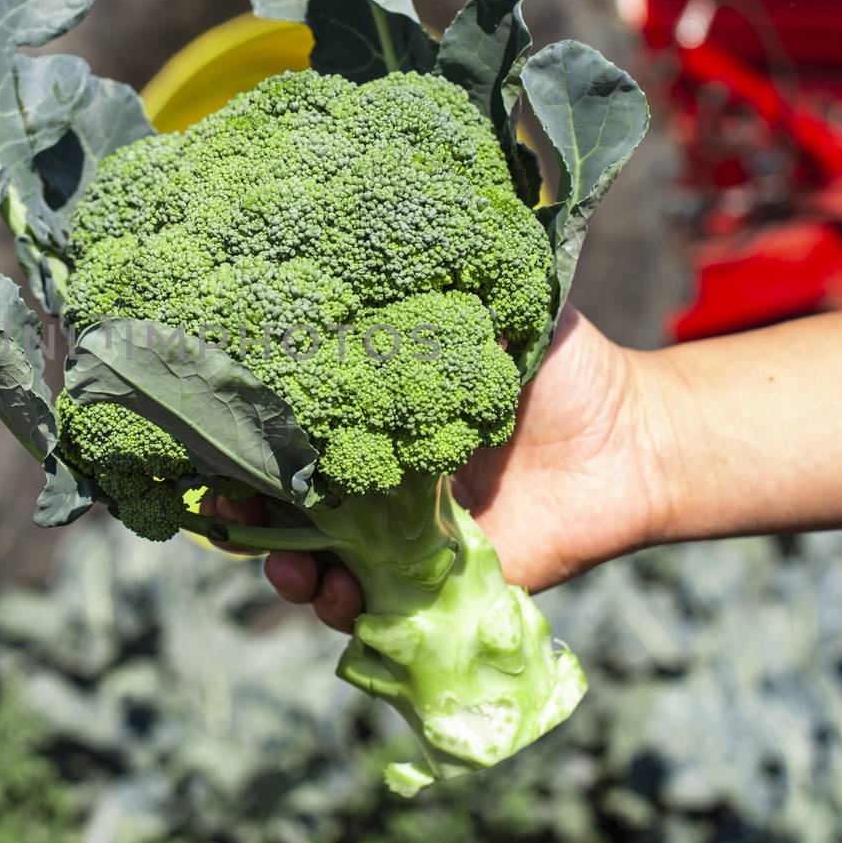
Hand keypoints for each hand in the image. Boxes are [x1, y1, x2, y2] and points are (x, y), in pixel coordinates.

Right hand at [203, 307, 675, 630]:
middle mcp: (374, 483)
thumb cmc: (562, 368)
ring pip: (321, 567)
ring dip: (292, 572)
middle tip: (228, 511)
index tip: (209, 437)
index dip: (242, 442)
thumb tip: (370, 230)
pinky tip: (345, 597)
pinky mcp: (441, 587)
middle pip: (284, 507)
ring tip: (295, 569)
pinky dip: (353, 612)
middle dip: (245, 515)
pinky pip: (381, 612)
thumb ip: (436, 291)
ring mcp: (402, 540)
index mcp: (370, 418)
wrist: (632, 438)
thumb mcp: (490, 313)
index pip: (286, 435)